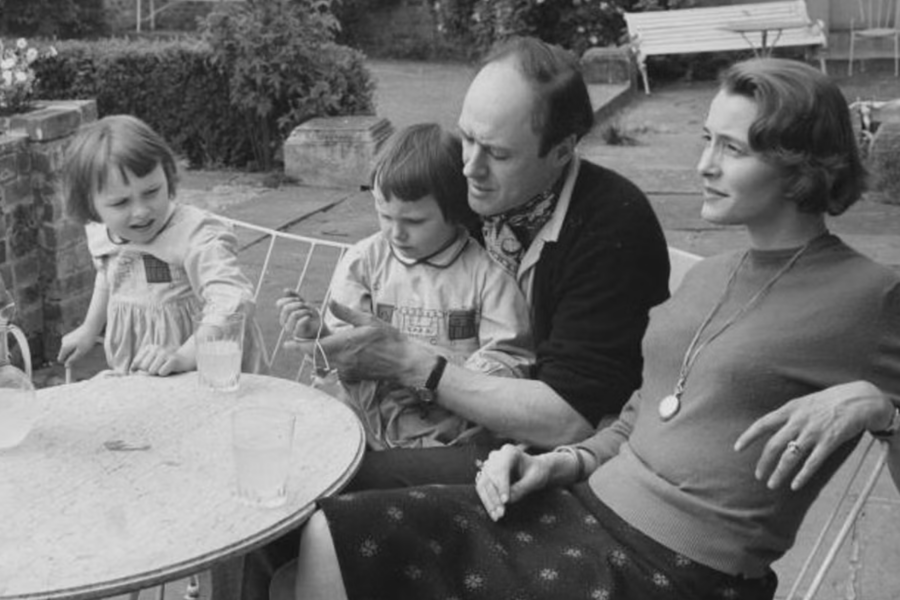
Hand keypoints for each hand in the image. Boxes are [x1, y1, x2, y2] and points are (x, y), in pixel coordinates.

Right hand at [57, 326, 98, 365]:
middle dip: (74, 355)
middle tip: (83, 350)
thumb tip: (66, 366)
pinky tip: (84, 341)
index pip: (61, 358)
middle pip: (66, 354)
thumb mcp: (81, 352)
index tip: (74, 364)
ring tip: (85, 345)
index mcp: (64, 347)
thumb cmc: (87, 340)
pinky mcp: (70, 335)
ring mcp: (66, 338)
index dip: (67, 362)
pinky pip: (72, 345)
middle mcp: (63, 342)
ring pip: (70, 349)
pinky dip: (78, 345)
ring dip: (77, 350)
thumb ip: (73, 359)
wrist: (91, 327)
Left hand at [130, 344, 190, 375]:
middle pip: (144, 368)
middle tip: (160, 369)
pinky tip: (170, 370)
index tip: (149, 370)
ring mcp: (165, 353)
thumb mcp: (153, 360)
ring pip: (152, 371)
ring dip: (158, 373)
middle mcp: (156, 349)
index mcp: (149, 348)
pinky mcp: (173, 360)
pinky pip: (161, 372)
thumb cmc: (166, 363)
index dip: (141, 371)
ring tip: (165, 368)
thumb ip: (140, 365)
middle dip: (150, 372)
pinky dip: (165, 374)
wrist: (187, 358)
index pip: (137, 364)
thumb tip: (131, 371)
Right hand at [276, 289, 321, 339]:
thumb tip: (285, 290)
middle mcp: (284, 321)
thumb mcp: (303, 303)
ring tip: (309, 312)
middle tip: (306, 306)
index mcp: (283, 313)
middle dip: (298, 304)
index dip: (290, 299)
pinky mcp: (297, 333)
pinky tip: (309, 317)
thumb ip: (294, 296)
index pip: (280, 303)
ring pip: (293, 315)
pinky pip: (299, 323)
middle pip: (286, 308)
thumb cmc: (309, 314)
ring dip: (304, 311)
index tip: (299, 299)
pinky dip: (305, 318)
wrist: (317, 326)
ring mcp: (289, 328)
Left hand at [285, 300, 420, 382]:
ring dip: (315, 357)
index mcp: (344, 344)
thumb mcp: (368, 320)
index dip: (298, 346)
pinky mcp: (352, 375)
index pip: (314, 347)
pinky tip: (331, 355)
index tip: (287, 344)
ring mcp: (347, 370)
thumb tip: (330, 302)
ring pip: (322, 364)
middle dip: (304, 351)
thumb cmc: (389, 339)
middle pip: (314, 358)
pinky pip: (333, 369)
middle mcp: (342, 360)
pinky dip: (327, 362)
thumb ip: (345, 312)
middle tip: (295, 343)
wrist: (404, 361)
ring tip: (312, 348)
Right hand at [475, 444, 553, 520]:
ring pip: (483, 484)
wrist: (535, 471)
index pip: (501, 469)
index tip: (505, 501)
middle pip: (490, 477)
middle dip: (494, 497)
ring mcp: (489, 465)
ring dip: (488, 501)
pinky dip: (487, 501)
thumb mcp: (535, 479)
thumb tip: (507, 501)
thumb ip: (522, 488)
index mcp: (509, 452)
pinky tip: (493, 513)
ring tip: (497, 516)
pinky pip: (482, 489)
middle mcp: (496, 457)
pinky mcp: (486, 476)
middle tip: (501, 513)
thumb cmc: (537, 472)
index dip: (502, 485)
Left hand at [734, 381, 891, 490]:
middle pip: (774, 445)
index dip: (748, 436)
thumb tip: (770, 430)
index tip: (736, 448)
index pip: (763, 423)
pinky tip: (795, 485)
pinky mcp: (829, 442)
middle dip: (764, 462)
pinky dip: (802, 475)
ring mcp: (814, 432)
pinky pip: (813, 462)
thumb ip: (787, 416)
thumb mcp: (803, 403)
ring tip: (773, 484)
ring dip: (779, 473)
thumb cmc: (829, 402)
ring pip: (790, 456)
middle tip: (758, 476)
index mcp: (790, 409)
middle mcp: (798, 421)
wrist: (859, 399)